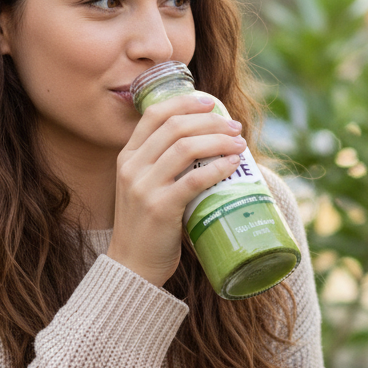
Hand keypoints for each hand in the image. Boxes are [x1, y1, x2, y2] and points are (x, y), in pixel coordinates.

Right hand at [107, 93, 246, 285]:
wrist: (131, 266)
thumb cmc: (147, 226)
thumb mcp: (144, 187)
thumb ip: (163, 166)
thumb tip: (206, 145)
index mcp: (127, 157)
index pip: (154, 114)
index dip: (184, 102)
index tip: (211, 101)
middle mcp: (132, 167)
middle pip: (175, 127)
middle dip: (210, 121)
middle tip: (234, 126)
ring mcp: (144, 188)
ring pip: (186, 148)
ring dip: (218, 140)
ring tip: (240, 143)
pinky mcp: (160, 208)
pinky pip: (193, 180)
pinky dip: (216, 168)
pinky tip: (232, 165)